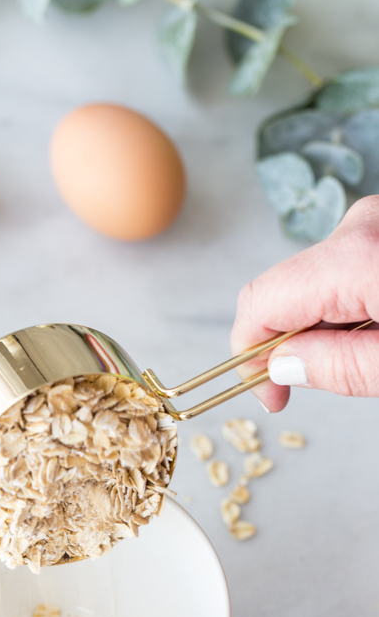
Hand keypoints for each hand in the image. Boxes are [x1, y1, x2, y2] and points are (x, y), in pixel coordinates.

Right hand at [231, 196, 378, 411]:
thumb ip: (341, 368)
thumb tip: (283, 367)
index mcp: (357, 257)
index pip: (260, 304)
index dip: (249, 357)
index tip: (270, 395)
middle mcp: (357, 226)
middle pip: (283, 294)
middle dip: (293, 344)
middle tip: (331, 382)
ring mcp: (372, 221)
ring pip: (312, 285)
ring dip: (324, 327)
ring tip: (373, 350)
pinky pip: (340, 271)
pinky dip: (347, 306)